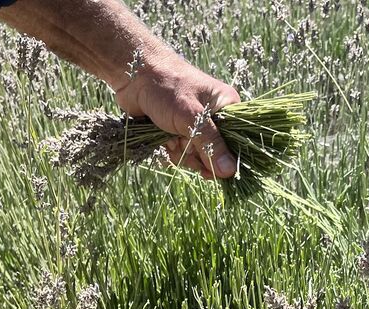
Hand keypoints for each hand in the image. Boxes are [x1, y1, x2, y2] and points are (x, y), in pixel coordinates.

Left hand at [114, 54, 241, 179]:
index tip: (210, 168)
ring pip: (197, 155)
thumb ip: (211, 145)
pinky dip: (172, 150)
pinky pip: (182, 152)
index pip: (236, 141)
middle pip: (215, 153)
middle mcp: (214, 117)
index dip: (225, 158)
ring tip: (170, 137)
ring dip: (181, 152)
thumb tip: (230, 172)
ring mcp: (196, 125)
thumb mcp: (191, 117)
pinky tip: (164, 138)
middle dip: (196, 154)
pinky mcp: (180, 131)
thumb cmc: (166, 88)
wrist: (133, 75)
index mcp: (226, 106)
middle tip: (182, 142)